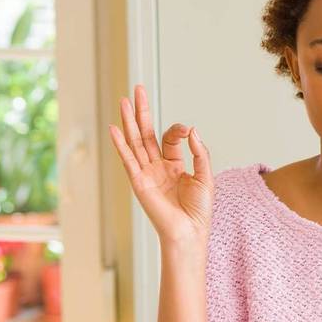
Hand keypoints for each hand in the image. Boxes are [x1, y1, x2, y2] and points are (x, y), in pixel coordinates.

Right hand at [108, 84, 213, 246]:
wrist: (190, 231)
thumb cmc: (199, 210)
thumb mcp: (206, 176)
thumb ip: (200, 152)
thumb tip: (191, 129)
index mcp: (173, 166)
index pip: (168, 138)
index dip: (177, 130)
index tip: (187, 131)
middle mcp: (156, 167)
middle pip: (146, 134)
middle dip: (141, 112)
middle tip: (137, 90)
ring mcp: (146, 173)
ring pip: (135, 142)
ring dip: (129, 122)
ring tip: (123, 100)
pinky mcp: (138, 182)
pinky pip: (128, 160)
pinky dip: (121, 144)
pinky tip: (115, 128)